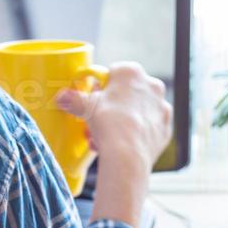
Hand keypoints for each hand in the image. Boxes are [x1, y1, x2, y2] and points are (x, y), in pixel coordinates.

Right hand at [56, 62, 172, 225]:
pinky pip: (148, 128)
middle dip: (113, 106)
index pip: (114, 72)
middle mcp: (152, 85)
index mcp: (132, 72)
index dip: (101, 86)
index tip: (94, 99)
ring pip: (138, 111)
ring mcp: (162, 107)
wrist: (129, 155)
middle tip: (99, 120)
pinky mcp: (166, 127)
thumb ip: (73, 99)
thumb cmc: (109, 124)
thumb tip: (61, 97)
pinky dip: (137, 134)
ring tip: (107, 137)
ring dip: (124, 121)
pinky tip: (124, 143)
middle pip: (127, 93)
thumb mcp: (85, 107)